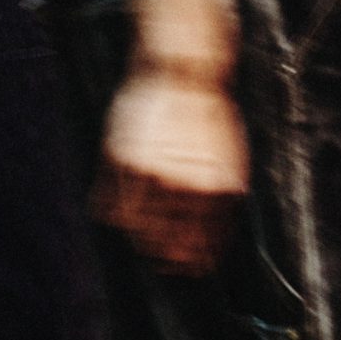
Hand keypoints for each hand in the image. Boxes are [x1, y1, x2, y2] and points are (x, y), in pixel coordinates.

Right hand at [95, 65, 248, 273]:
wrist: (181, 72)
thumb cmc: (208, 116)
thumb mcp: (229, 162)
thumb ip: (218, 203)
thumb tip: (208, 245)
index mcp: (213, 189)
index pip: (199, 247)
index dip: (193, 262)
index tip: (189, 267)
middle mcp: (181, 185)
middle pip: (165, 244)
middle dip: (163, 256)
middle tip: (161, 259)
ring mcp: (148, 172)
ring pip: (135, 228)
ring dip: (138, 237)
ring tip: (141, 234)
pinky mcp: (120, 159)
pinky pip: (111, 205)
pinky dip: (115, 214)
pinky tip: (123, 210)